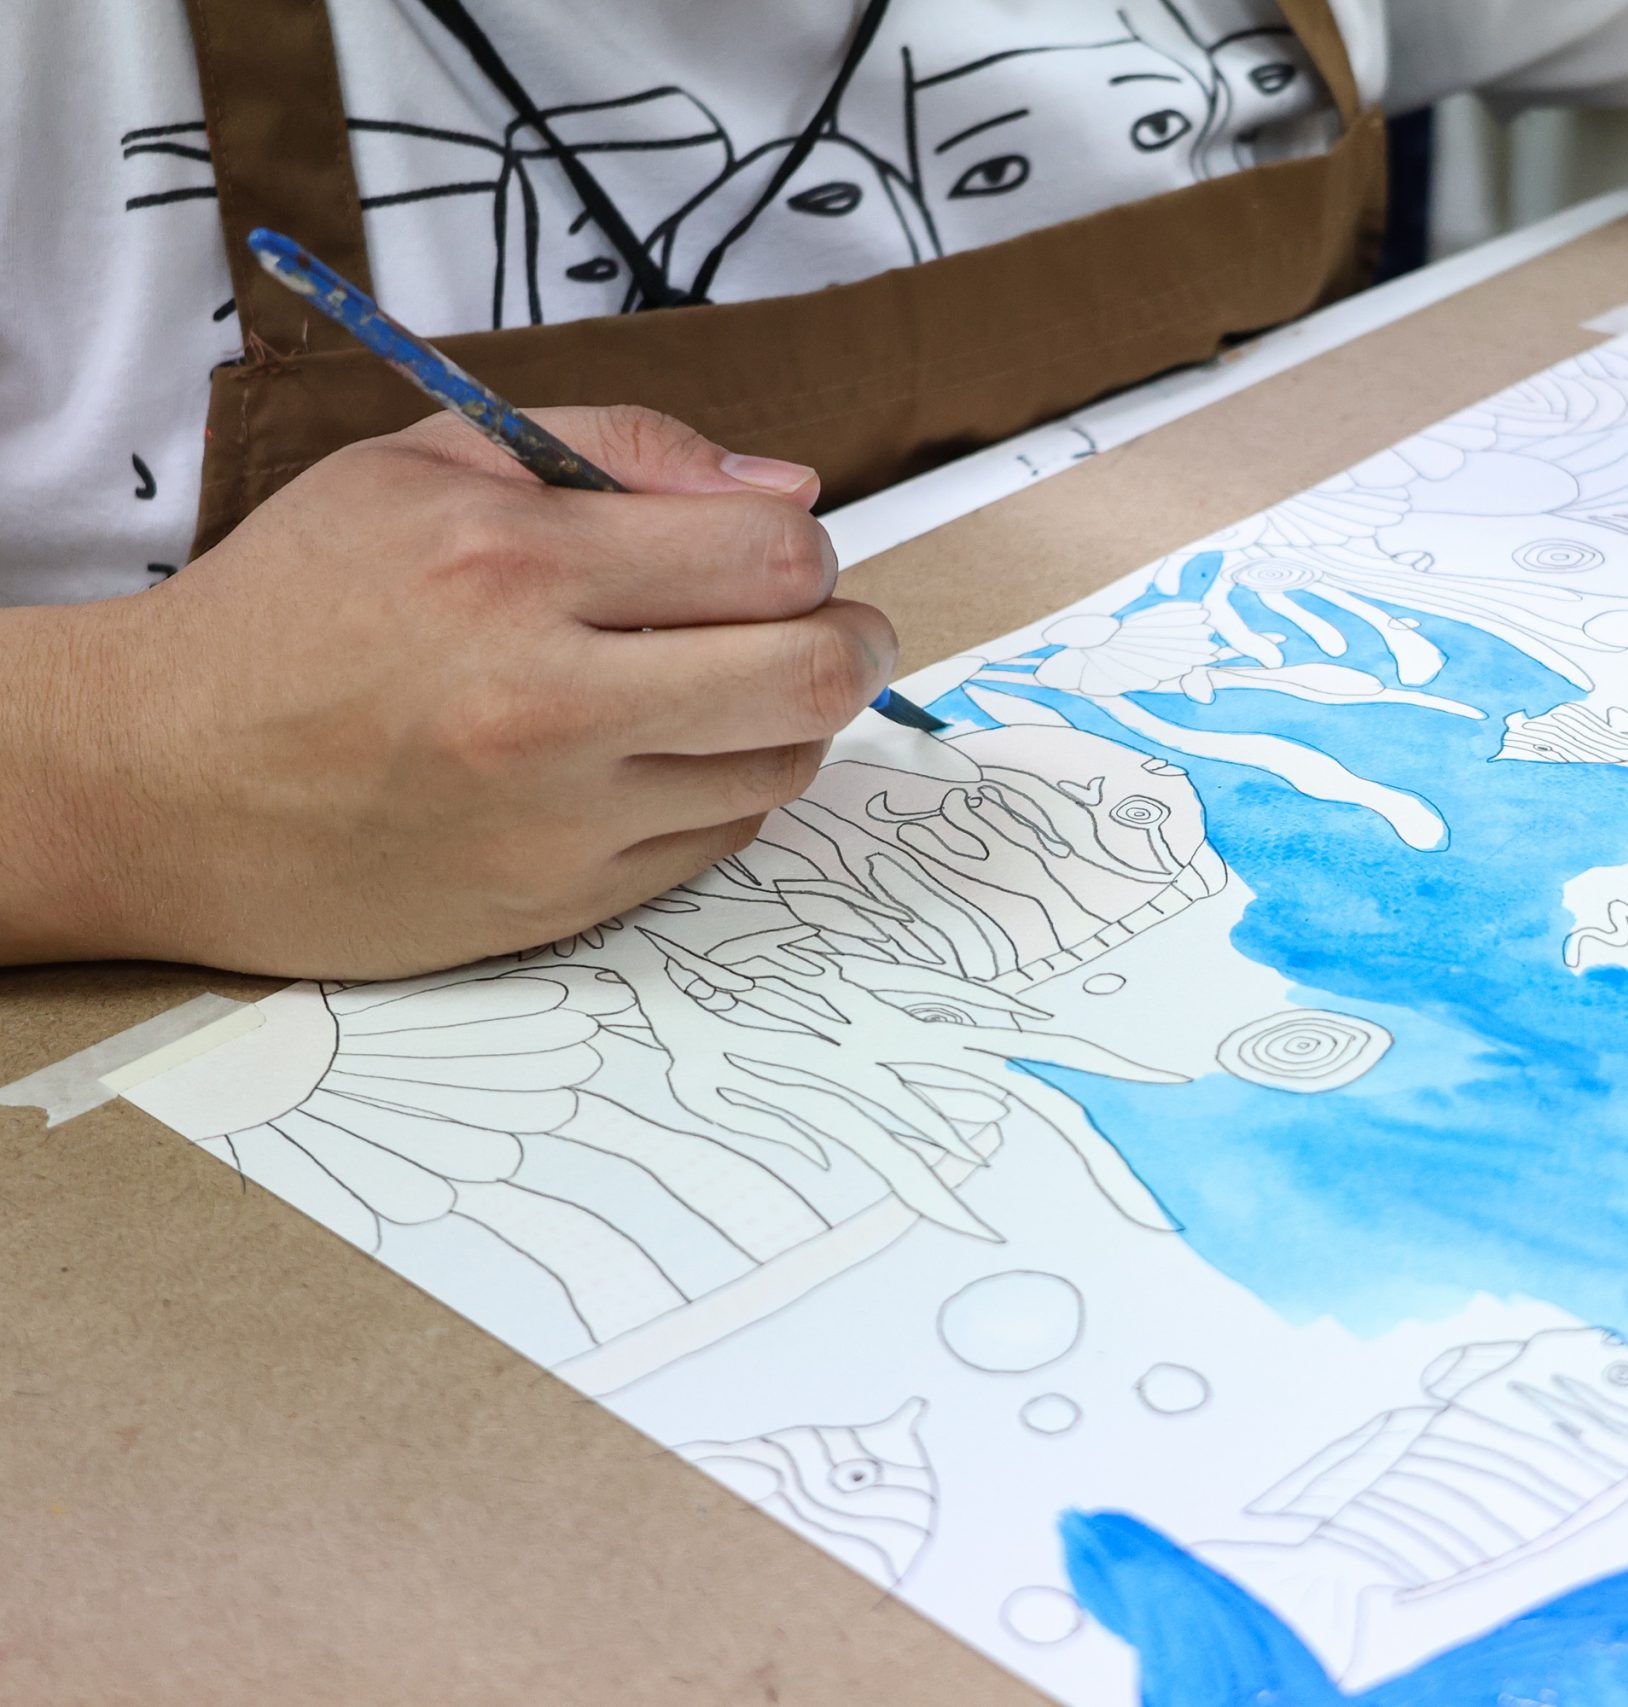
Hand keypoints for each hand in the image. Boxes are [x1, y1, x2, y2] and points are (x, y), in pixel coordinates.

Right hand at [0, 406, 894, 977]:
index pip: (775, 552)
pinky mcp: (561, 902)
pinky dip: (723, 789)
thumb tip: (791, 489)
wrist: (158, 782)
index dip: (808, 545)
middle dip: (854, 635)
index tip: (786, 554)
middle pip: (812, 668)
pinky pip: (717, 840)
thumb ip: (620, 448)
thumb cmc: (294, 606)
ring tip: (733, 686)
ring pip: (781, 764)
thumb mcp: (426, 463)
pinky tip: (665, 755)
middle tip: (839, 626)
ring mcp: (558, 817)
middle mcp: (545, 698)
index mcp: (512, 563)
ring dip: (790, 718)